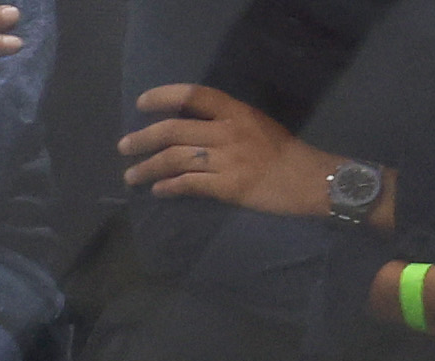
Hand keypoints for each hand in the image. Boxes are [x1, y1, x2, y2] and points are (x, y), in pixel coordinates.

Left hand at [123, 84, 376, 222]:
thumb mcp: (257, 125)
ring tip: (131, 176)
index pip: (196, 96)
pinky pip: (188, 184)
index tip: (141, 103)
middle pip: (174, 130)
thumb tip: (190, 130)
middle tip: (123, 146)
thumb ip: (226, 124)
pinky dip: (168, 187)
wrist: (310, 179)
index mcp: (238, 112)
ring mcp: (228, 159)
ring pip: (174, 159)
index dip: (165, 96)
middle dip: (142, 138)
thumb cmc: (283, 153)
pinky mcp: (227, 186)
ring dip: (147, 168)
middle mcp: (230, 131)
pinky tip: (158, 190)